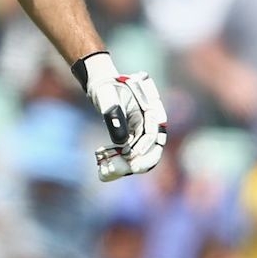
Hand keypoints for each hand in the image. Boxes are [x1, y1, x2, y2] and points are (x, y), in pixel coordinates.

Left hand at [71, 51, 167, 182]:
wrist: (103, 86)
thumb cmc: (107, 88)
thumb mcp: (108, 98)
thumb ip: (114, 116)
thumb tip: (121, 142)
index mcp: (150, 110)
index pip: (152, 133)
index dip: (144, 147)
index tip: (130, 157)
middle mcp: (150, 123)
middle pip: (153, 147)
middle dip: (141, 161)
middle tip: (128, 170)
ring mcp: (142, 131)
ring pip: (142, 153)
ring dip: (130, 164)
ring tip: (110, 171)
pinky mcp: (133, 136)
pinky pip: (132, 152)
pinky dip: (122, 160)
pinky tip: (106, 166)